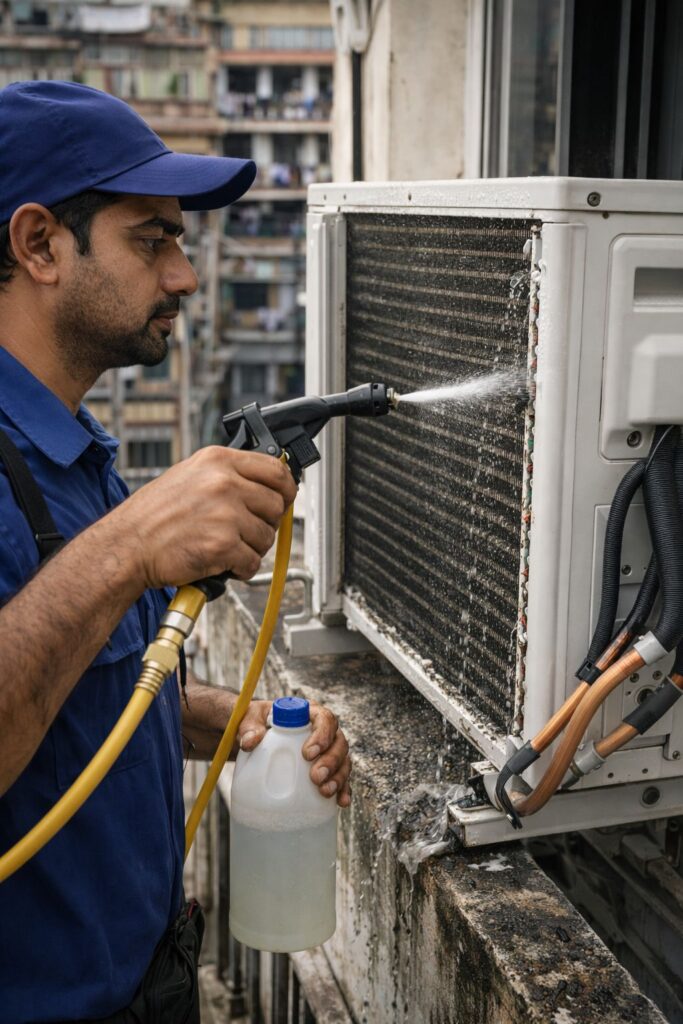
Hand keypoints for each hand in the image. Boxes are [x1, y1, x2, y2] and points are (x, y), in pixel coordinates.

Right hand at [112, 447, 296, 587]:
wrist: (127, 545)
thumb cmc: (154, 515)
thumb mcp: (191, 475)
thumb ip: (227, 475)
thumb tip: (265, 485)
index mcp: (218, 460)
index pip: (276, 469)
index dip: (286, 488)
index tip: (285, 498)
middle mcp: (224, 483)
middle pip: (276, 505)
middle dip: (264, 523)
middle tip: (243, 531)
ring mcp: (225, 514)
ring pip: (267, 536)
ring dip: (251, 548)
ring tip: (224, 546)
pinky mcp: (223, 545)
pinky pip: (253, 562)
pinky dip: (240, 569)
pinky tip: (221, 563)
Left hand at [238, 700, 351, 807]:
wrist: (257, 740)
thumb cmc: (256, 723)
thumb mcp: (250, 718)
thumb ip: (249, 726)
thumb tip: (250, 742)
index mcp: (310, 714)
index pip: (325, 719)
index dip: (322, 735)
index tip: (307, 754)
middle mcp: (325, 732)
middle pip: (338, 743)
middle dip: (331, 761)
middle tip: (316, 777)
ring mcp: (328, 752)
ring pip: (343, 762)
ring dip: (338, 777)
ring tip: (325, 792)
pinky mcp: (327, 771)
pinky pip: (341, 780)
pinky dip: (343, 790)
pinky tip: (342, 802)